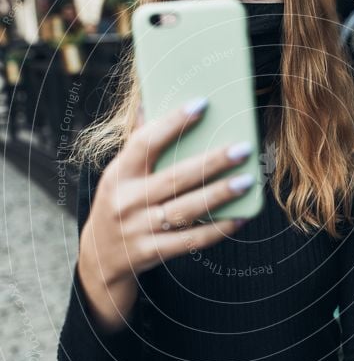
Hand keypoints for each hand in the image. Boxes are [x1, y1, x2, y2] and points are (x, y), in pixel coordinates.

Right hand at [78, 98, 252, 330]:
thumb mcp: (119, 175)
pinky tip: (240, 218)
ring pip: (186, 209)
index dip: (173, 122)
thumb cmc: (119, 204)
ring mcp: (138, 229)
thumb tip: (149, 102)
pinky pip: (190, 240)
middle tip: (243, 149)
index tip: (202, 104)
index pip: (145, 143)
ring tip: (247, 181)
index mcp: (118, 174)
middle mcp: (126, 201)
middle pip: (175, 177)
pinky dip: (217, 229)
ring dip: (220, 194)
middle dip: (212, 162)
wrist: (99, 258)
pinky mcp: (151, 252)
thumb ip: (138, 143)